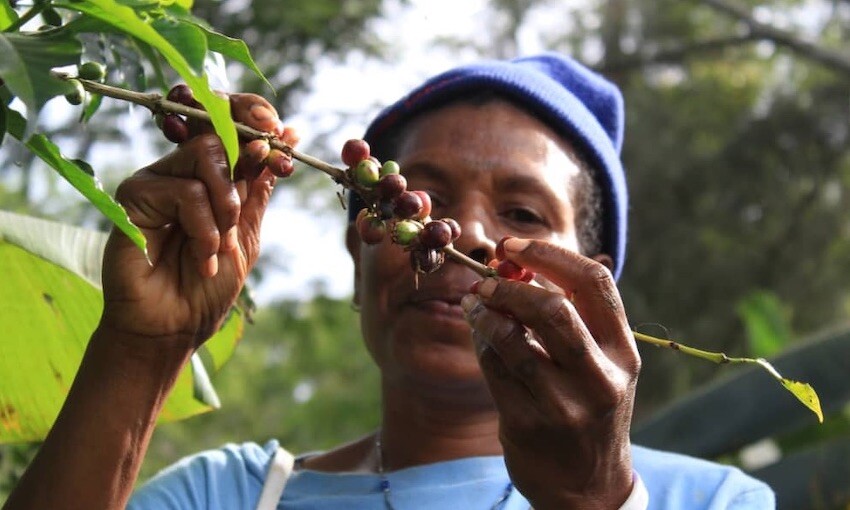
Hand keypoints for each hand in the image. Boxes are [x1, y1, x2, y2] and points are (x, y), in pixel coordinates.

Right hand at [100, 92, 297, 349]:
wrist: (175, 326)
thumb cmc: (208, 285)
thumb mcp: (247, 233)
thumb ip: (260, 188)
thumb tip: (289, 136)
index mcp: (212, 176)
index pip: (232, 126)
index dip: (256, 119)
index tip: (284, 134)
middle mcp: (183, 171)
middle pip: (218, 133)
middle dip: (242, 178)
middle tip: (240, 220)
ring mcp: (158, 180)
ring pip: (205, 156)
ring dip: (225, 208)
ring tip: (220, 247)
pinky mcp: (134, 195)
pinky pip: (184, 190)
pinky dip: (203, 226)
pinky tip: (202, 256)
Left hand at [463, 238, 639, 509]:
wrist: (586, 487)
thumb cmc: (587, 407)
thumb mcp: (598, 363)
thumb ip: (571, 317)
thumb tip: (515, 265)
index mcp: (623, 352)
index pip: (594, 284)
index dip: (550, 255)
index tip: (512, 246)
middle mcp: (601, 378)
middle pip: (554, 311)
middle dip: (511, 287)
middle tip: (486, 281)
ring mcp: (566, 405)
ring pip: (516, 342)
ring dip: (487, 315)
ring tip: (474, 304)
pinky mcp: (529, 425)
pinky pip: (495, 371)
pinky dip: (481, 344)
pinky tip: (478, 334)